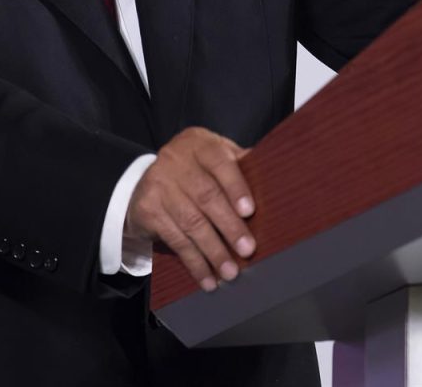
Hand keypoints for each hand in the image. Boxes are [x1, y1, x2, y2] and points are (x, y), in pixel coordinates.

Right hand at [123, 127, 255, 292]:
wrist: (144, 184)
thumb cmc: (193, 171)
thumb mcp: (213, 158)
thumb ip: (239, 166)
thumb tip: (277, 183)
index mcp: (199, 143)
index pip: (220, 163)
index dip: (236, 187)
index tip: (250, 211)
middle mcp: (175, 160)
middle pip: (206, 196)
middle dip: (229, 226)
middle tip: (247, 250)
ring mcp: (158, 184)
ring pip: (191, 222)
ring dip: (213, 251)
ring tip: (230, 272)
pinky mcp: (147, 209)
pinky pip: (175, 240)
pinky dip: (194, 262)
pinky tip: (207, 278)